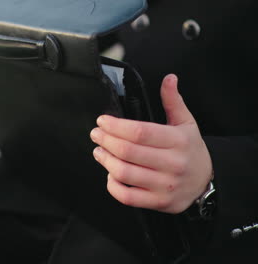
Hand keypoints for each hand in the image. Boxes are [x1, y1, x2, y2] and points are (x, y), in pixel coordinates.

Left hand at [90, 74, 212, 213]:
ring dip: (105, 161)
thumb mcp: (186, 123)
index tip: (102, 121)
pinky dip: (113, 186)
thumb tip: (168, 78)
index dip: (116, 126)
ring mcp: (165, 185)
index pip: (140, 132)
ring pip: (125, 174)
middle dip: (106, 141)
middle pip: (128, 152)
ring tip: (99, 151)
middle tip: (96, 134)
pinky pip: (127, 197)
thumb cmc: (191, 149)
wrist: (207, 181)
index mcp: (179, 141)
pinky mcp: (159, 202)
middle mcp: (173, 164)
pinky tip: (110, 174)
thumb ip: (173, 101)